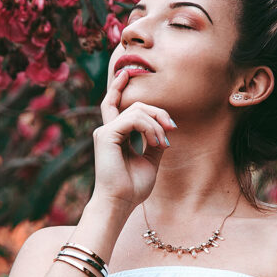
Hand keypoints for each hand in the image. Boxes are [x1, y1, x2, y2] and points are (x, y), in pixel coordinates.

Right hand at [90, 70, 176, 210]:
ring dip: (156, 124)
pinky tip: (156, 143)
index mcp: (114, 135)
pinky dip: (149, 128)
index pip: (114, 104)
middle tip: (172, 129)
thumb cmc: (132, 188)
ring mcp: (105, 131)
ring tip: (163, 143)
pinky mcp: (106, 135)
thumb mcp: (150, 161)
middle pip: (135, 105)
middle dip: (158, 112)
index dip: (119, 86)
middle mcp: (107, 130)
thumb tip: (164, 129)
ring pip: (136, 110)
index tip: (126, 72)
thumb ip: (154, 142)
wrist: (120, 203)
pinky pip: (133, 119)